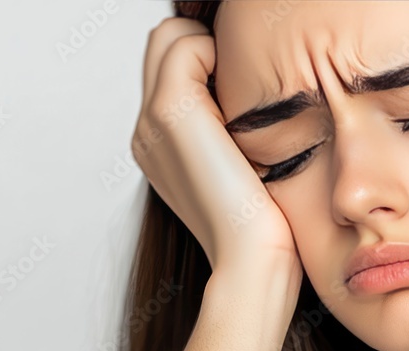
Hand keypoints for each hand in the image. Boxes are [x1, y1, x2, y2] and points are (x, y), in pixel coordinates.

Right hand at [131, 17, 303, 350]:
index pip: (168, 63)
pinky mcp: (170, 111)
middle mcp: (146, 128)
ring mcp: (152, 120)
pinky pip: (187, 44)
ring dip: (212, 45)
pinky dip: (218, 50)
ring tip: (245, 87)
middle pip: (163, 42)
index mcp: (159, 142)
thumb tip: (251, 92)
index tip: (243, 81)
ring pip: (170, 35)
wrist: (252, 257)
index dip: (204, 55)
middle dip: (203, 42)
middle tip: (245, 77)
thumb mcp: (244, 164)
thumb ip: (231, 128)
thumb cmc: (261, 222)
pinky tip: (245, 92)